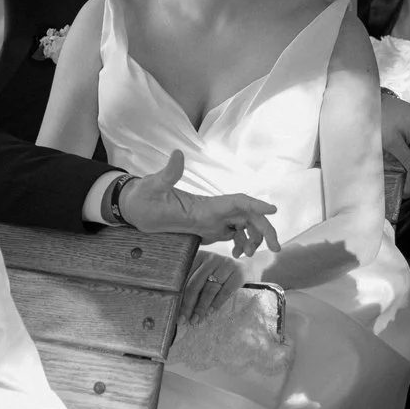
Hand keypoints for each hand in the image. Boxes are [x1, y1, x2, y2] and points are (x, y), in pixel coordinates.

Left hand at [117, 150, 278, 256]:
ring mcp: (211, 219)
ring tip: (249, 254)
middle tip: (276, 248)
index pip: (237, 201)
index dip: (256, 205)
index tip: (273, 211)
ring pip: (243, 227)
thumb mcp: (153, 186)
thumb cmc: (143, 196)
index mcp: (205, 203)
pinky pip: (231, 235)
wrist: (133, 206)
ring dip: (253, 239)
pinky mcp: (206, 228)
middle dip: (265, 229)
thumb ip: (168, 173)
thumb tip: (176, 153)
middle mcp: (212, 210)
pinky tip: (237, 254)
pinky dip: (240, 243)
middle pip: (247, 217)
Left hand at [180, 251, 245, 325]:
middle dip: (188, 305)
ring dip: (202, 307)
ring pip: (210, 289)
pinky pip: (225, 291)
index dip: (178, 296)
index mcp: (198, 256)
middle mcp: (211, 258)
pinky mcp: (239, 272)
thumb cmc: (217, 273)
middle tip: (184, 320)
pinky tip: (210, 312)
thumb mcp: (203, 274)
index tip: (175, 312)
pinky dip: (217, 303)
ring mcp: (226, 263)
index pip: (184, 278)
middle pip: (195, 284)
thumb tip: (175, 304)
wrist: (244, 267)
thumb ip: (190, 283)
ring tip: (196, 319)